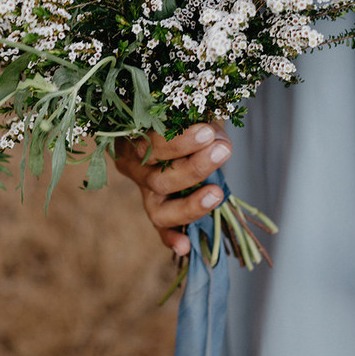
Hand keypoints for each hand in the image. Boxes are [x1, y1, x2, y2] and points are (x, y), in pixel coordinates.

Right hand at [114, 123, 231, 255]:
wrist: (181, 123)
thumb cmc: (183, 113)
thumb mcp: (189, 109)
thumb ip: (201, 123)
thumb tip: (217, 141)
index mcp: (132, 138)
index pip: (149, 144)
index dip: (179, 142)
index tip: (208, 132)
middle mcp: (134, 168)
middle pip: (157, 179)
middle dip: (193, 168)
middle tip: (222, 151)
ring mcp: (144, 193)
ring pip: (159, 210)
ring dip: (192, 204)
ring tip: (218, 193)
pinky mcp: (157, 211)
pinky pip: (161, 229)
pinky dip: (171, 238)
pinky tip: (185, 246)